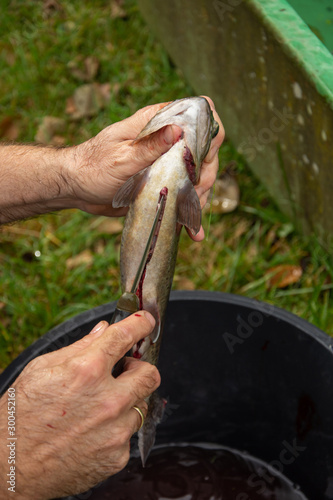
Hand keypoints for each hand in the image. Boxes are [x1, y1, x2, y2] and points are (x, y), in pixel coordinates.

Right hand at [0, 311, 159, 499]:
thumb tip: (102, 330)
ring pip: (141, 406)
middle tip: (124, 372)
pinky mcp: (117, 456)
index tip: (146, 322)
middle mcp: (108, 400)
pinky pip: (128, 434)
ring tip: (97, 409)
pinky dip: (115, 430)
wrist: (9, 468)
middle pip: (150, 374)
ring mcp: (115, 431)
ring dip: (126, 402)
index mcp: (87, 370)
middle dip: (140, 369)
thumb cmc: (20, 417)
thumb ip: (79, 347)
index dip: (140, 324)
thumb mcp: (41, 370)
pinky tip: (91, 433)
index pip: (125, 336)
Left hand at [66, 98, 223, 240]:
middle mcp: (164, 140)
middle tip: (195, 196)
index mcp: (155, 123)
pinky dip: (189, 212)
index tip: (202, 159)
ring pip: (197, 175)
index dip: (208, 133)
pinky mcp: (162, 182)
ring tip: (191, 222)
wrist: (76, 188)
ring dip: (200, 198)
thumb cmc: (92, 167)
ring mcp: (166, 162)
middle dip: (206, 174)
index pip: (197, 113)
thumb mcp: (122, 158)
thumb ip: (150, 145)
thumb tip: (177, 130)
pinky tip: (193, 231)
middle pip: (204, 150)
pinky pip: (183, 193)